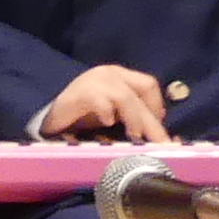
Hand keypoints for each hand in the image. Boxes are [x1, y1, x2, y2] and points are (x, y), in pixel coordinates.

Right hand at [34, 65, 171, 143]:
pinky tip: (106, 123)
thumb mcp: (115, 115)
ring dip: (134, 119)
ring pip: (125, 98)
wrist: (52, 118)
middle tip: (159, 145)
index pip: (148, 85)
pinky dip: (107, 113)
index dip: (157, 107)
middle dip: (151, 122)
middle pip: (140, 94)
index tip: (158, 130)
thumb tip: (165, 139)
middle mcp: (110, 73)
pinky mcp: (80, 93)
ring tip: (134, 137)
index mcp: (120, 76)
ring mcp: (94, 80)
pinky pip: (101, 102)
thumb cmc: (85, 117)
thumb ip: (135, 119)